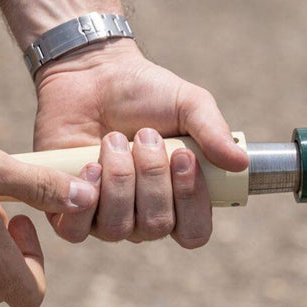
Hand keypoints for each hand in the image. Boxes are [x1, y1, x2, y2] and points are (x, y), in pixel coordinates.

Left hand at [33, 39, 247, 247]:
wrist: (92, 73)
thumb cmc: (145, 91)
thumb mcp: (189, 103)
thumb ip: (213, 132)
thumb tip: (240, 162)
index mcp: (178, 199)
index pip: (194, 232)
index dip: (191, 203)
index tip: (184, 158)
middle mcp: (143, 215)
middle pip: (156, 227)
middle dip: (151, 178)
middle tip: (144, 135)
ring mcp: (104, 215)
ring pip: (118, 229)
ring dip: (118, 180)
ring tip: (113, 140)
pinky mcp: (66, 208)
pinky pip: (76, 229)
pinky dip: (85, 198)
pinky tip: (90, 164)